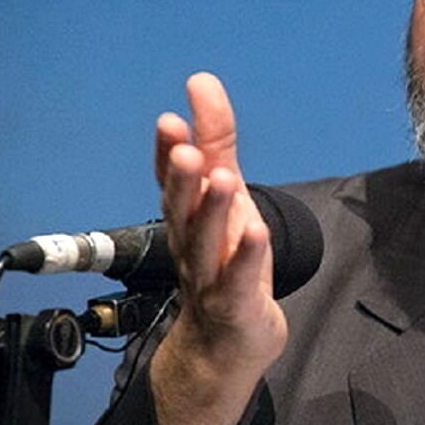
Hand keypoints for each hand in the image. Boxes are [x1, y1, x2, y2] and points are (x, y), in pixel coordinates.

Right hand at [149, 73, 286, 424]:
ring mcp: (210, 278)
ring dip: (214, 212)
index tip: (171, 120)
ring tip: (225, 179)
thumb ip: (216, 140)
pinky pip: (239, 281)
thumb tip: (201, 82)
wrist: (224, 342)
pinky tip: (257, 232)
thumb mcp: (225, 194)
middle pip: (182, 210)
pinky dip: (248, 257)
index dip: (167, 153)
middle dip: (183, 179)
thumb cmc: (225, 259)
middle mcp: (191, 245)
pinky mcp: (236, 305)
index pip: (171, 181)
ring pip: (207, 244)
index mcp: (186, 217)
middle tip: (186, 149)